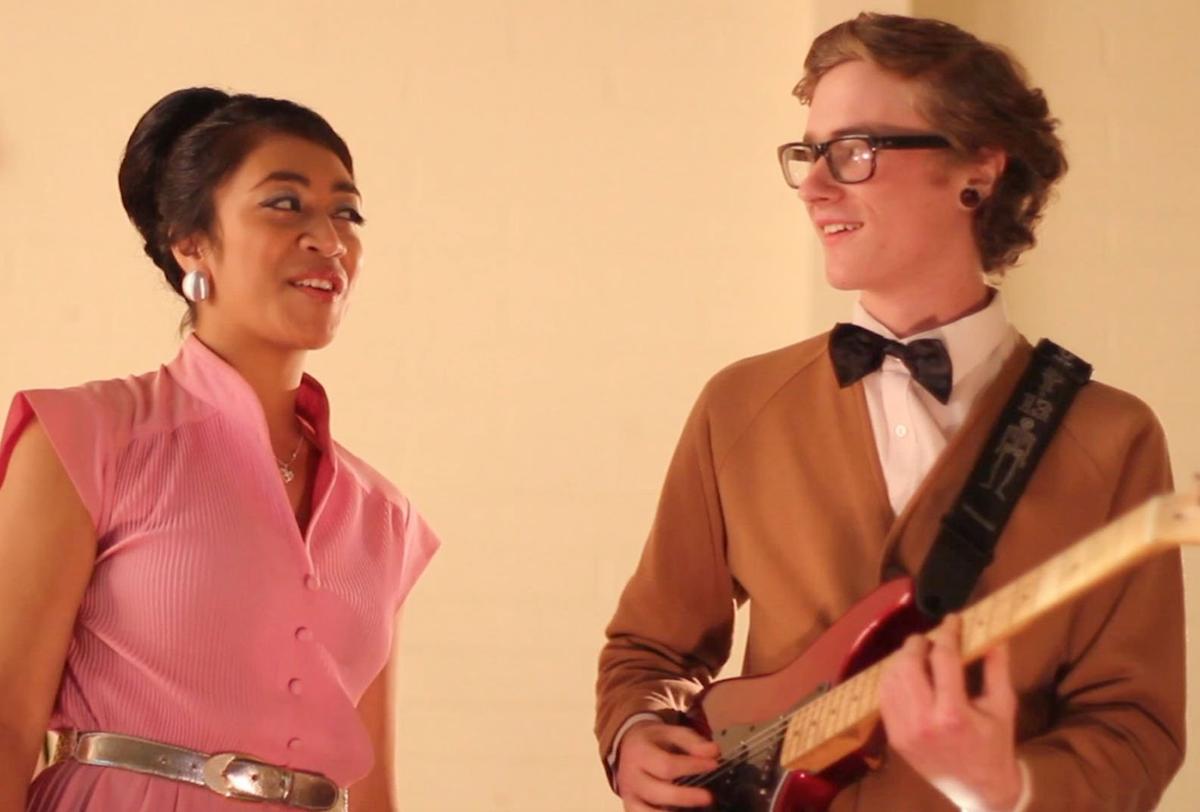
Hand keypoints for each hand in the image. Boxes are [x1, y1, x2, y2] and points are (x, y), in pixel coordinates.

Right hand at [616, 720, 719, 809]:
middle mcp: (631, 776)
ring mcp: (629, 795)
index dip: (691, 767)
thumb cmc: (654, 741)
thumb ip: (693, 742)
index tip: (714, 765)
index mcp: (640, 753)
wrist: (626, 746)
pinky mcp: (630, 807)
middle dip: (685, 797)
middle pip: (658, 792)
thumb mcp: (671, 733)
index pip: (667, 764)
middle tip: (709, 798)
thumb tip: (714, 752)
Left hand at [878, 615, 1023, 811]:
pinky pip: (885, 696)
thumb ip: (997, 669)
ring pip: (891, 677)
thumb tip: (994, 635)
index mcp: (953, 715)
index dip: (947, 633)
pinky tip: (907, 672)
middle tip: (932, 637)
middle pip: (908, 664)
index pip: (943, 659)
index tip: (953, 619)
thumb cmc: (995, 747)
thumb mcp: (1003, 708)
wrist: (979, 791)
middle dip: (919, 643)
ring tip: (920, 653)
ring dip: (904, 659)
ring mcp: (903, 731)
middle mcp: (923, 722)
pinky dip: (893, 678)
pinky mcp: (894, 737)